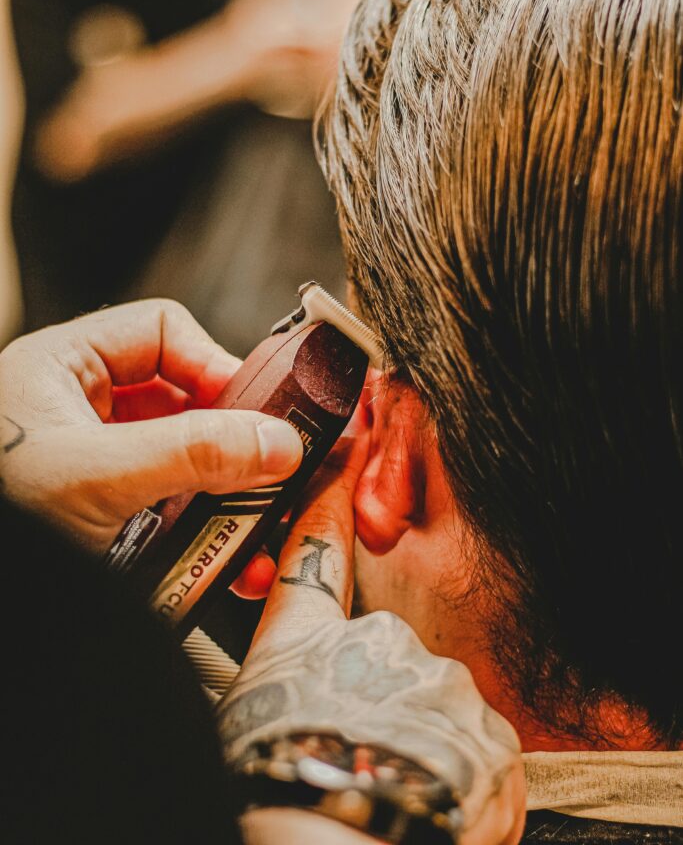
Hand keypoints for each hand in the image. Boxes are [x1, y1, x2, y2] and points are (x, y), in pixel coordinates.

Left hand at [0, 300, 302, 556]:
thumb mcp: (95, 476)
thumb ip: (191, 452)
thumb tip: (277, 440)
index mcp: (64, 367)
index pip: (163, 332)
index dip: (215, 362)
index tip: (257, 410)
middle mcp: (83, 410)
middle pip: (185, 403)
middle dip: (231, 444)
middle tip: (270, 473)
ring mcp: (95, 466)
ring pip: (185, 464)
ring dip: (225, 498)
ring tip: (254, 530)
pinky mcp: (105, 516)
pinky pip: (171, 513)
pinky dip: (203, 535)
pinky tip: (225, 561)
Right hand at [218, 434, 525, 844]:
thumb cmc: (277, 795)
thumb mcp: (244, 723)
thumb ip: (277, 679)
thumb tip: (285, 676)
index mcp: (305, 644)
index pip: (313, 550)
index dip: (330, 494)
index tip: (346, 447)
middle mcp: (376, 648)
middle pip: (385, 657)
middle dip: (380, 698)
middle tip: (356, 755)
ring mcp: (439, 685)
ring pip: (435, 708)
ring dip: (420, 745)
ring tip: (391, 793)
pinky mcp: (490, 735)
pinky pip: (476, 753)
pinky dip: (458, 780)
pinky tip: (427, 804)